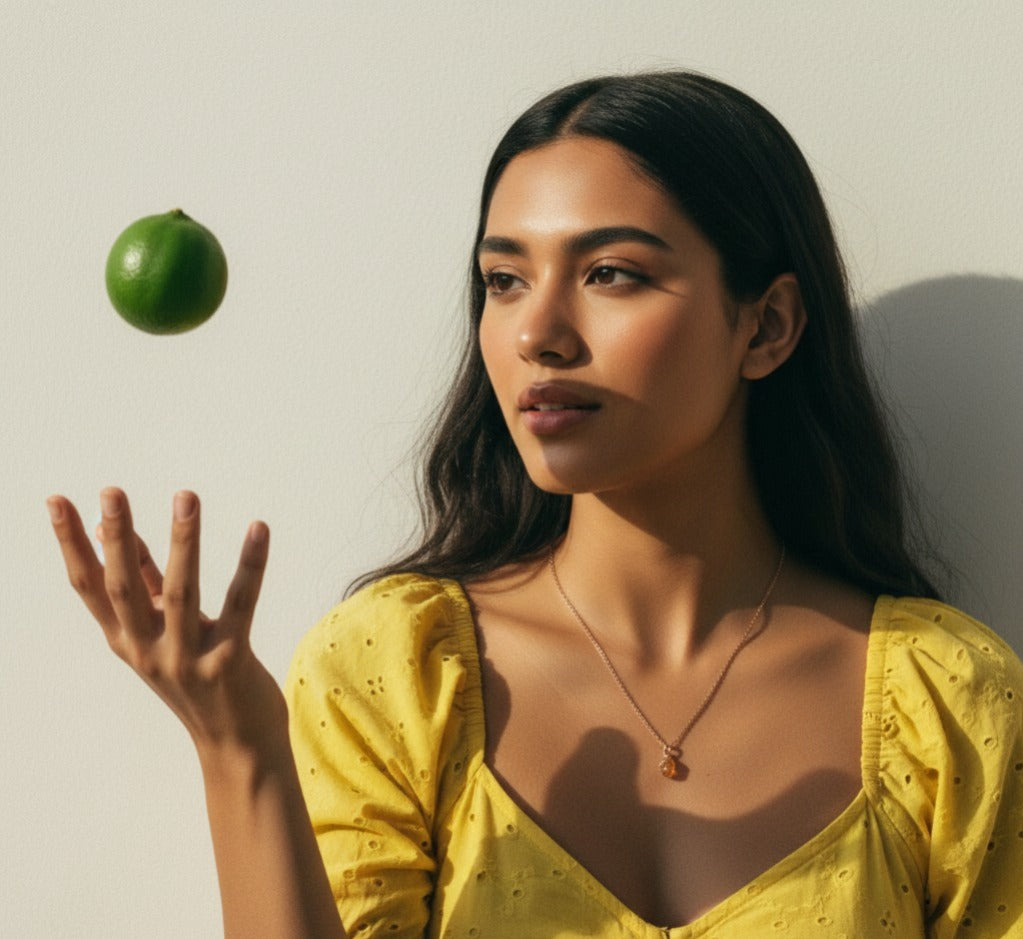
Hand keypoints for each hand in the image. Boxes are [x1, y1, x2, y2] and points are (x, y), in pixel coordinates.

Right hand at [47, 488, 287, 761]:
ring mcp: (187, 660)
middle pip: (125, 588)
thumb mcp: (160, 633)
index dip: (71, 544)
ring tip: (185, 496)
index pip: (89, 587)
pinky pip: (240, 606)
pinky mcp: (230, 663)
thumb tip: (106, 530)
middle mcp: (149, 651)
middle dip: (118, 537)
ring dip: (182, 542)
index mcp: (127, 641)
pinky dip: (249, 566)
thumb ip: (140, 582)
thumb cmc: (197, 678)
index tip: (57, 500)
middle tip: (112, 491)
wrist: (236, 748)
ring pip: (181, 593)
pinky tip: (258, 528)